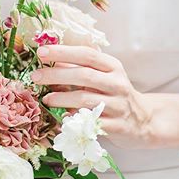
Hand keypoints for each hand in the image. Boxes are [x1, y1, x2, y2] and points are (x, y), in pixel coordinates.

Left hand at [31, 44, 152, 149]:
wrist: (143, 121)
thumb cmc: (116, 94)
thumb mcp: (104, 76)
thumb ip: (81, 67)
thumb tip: (50, 58)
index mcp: (113, 67)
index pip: (87, 54)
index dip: (63, 52)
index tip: (42, 52)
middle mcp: (117, 83)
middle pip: (84, 75)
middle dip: (56, 74)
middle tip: (35, 76)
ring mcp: (118, 105)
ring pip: (85, 99)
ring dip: (61, 98)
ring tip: (46, 99)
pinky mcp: (117, 126)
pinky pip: (90, 122)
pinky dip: (74, 120)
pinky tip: (62, 119)